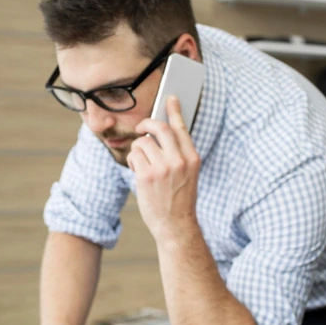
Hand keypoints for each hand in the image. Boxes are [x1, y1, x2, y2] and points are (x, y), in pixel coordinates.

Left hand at [128, 96, 200, 241]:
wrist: (176, 226)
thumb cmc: (179, 200)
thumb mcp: (188, 175)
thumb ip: (179, 155)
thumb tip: (161, 133)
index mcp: (192, 158)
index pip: (181, 128)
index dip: (174, 111)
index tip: (170, 98)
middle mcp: (179, 160)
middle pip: (160, 128)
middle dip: (147, 123)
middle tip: (142, 127)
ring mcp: (163, 168)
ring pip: (143, 141)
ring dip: (138, 148)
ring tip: (141, 161)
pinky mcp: (147, 176)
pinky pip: (134, 155)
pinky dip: (133, 160)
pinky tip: (137, 171)